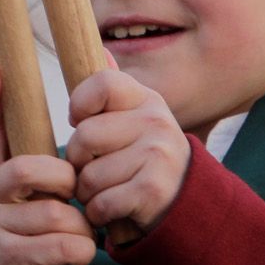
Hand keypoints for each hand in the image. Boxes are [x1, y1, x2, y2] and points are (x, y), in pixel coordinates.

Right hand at [0, 65, 96, 264]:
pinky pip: (63, 243)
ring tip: (74, 239)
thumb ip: (48, 167)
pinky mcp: (8, 259)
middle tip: (72, 197)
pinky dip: (81, 252)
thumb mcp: (37, 201)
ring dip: (79, 228)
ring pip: (56, 212)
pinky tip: (73, 260)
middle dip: (64, 180)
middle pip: (29, 168)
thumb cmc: (36, 243)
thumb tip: (76, 115)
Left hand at [65, 65, 190, 233]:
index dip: (80, 105)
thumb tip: (102, 50)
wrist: (186, 206)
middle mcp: (156, 122)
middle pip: (85, 136)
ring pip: (88, 176)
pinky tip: (112, 210)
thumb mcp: (136, 120)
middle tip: (94, 169)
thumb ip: (114, 92)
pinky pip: (100, 203)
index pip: (102, 83)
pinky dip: (98, 213)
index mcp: (147, 100)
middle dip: (78, 161)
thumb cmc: (145, 160)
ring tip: (106, 192)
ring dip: (87, 193)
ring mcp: (157, 156)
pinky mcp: (153, 191)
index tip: (81, 122)